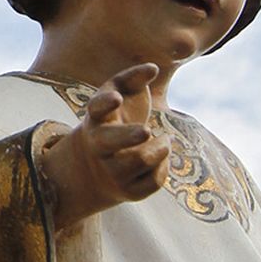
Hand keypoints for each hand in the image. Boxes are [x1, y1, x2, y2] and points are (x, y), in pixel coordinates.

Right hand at [36, 66, 169, 231]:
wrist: (96, 166)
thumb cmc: (116, 119)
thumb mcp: (120, 95)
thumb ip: (134, 78)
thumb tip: (153, 68)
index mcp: (96, 119)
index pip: (96, 108)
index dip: (105, 103)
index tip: (117, 98)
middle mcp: (99, 146)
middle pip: (111, 142)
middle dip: (129, 136)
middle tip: (146, 130)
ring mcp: (111, 171)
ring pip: (141, 159)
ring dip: (161, 146)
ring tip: (163, 140)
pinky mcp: (128, 192)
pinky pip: (154, 182)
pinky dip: (164, 167)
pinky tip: (160, 160)